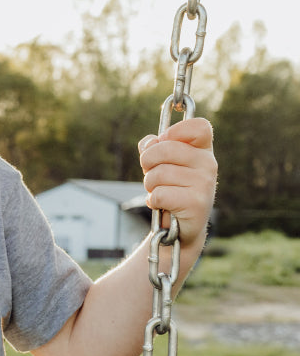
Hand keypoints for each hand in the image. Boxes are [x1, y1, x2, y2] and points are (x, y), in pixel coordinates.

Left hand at [138, 117, 217, 248]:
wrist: (179, 229)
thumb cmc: (171, 191)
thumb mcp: (162, 165)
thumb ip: (154, 148)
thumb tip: (149, 142)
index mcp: (203, 150)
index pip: (198, 126)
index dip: (175, 131)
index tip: (163, 142)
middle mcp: (208, 164)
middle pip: (166, 148)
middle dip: (148, 162)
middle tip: (151, 174)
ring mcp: (205, 183)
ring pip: (159, 173)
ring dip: (150, 185)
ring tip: (159, 192)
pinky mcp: (197, 203)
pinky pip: (160, 194)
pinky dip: (153, 201)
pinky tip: (161, 205)